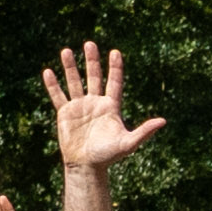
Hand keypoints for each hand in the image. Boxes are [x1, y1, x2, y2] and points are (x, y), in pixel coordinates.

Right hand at [43, 45, 153, 172]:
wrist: (87, 166)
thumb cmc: (108, 156)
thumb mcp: (129, 143)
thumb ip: (144, 132)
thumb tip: (163, 122)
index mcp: (111, 107)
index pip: (114, 83)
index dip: (115, 68)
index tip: (115, 52)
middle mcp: (95, 103)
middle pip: (94, 77)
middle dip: (92, 61)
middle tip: (90, 44)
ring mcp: (79, 107)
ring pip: (74, 82)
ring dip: (70, 67)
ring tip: (66, 50)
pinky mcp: (65, 114)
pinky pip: (58, 96)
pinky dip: (53, 85)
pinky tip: (48, 71)